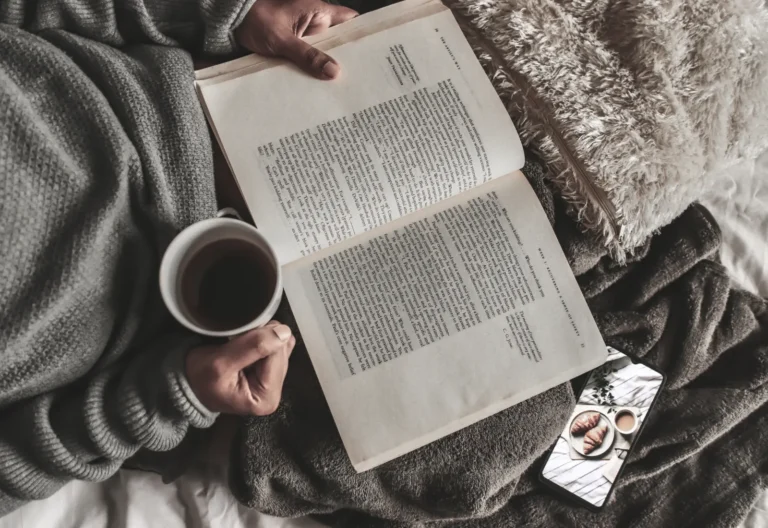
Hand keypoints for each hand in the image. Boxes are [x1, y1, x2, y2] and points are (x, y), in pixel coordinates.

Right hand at [186, 321, 295, 414]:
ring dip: (261, 339)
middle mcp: (274, 393)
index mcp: (266, 399)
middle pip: (281, 351)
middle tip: (237, 342)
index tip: (239, 337)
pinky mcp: (270, 372)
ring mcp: (274, 382)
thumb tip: (284, 332)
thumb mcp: (220, 363)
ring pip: (280, 347)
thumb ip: (252, 347)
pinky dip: (263, 340)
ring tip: (239, 346)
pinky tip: (248, 345)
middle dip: (262, 340)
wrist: (187, 381)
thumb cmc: (199, 377)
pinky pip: (277, 347)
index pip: (277, 355)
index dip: (261, 339)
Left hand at [235, 0, 357, 79]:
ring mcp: (305, 36)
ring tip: (345, 89)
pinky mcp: (294, 47)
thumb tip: (334, 71)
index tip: (376, 51)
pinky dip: (315, 71)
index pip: (351, 19)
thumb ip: (307, 55)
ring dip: (331, 68)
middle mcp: (315, 23)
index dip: (364, 33)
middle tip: (363, 80)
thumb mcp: (282, 39)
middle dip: (350, 58)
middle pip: (340, 40)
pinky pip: (310, 60)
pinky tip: (320, 88)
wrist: (228, 22)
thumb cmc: (254, 20)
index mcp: (318, 12)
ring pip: (325, 52)